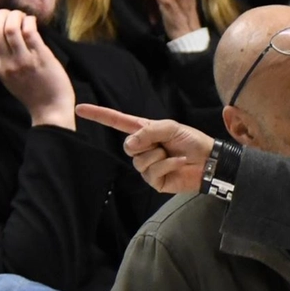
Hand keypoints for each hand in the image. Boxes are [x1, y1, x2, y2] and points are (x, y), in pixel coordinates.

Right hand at [0, 9, 75, 128]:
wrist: (51, 110)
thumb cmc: (34, 93)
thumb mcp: (10, 78)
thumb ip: (4, 60)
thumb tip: (5, 36)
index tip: (2, 19)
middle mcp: (7, 63)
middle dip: (2, 15)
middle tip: (13, 13)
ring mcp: (23, 61)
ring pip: (11, 28)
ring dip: (17, 16)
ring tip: (24, 15)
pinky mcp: (41, 58)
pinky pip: (30, 32)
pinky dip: (29, 21)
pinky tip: (33, 21)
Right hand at [75, 104, 211, 193]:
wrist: (209, 160)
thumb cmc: (193, 141)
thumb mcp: (171, 127)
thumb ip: (148, 131)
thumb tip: (129, 145)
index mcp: (144, 132)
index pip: (117, 122)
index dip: (99, 115)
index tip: (80, 109)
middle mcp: (143, 149)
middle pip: (128, 146)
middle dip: (147, 143)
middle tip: (165, 144)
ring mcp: (148, 166)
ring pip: (140, 161)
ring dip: (160, 156)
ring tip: (173, 154)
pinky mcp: (155, 181)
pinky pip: (152, 172)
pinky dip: (167, 165)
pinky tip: (178, 163)